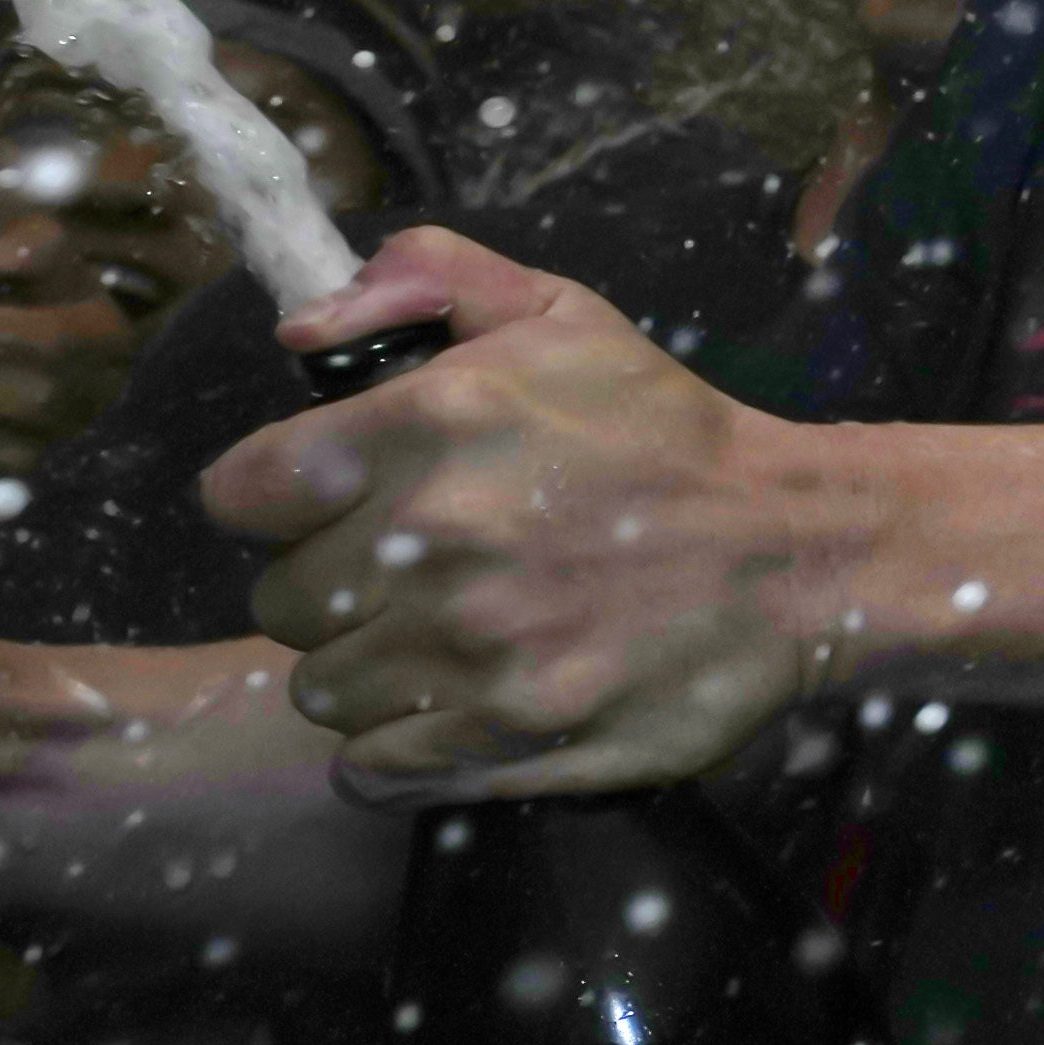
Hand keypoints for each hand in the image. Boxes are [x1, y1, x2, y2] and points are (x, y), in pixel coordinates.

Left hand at [216, 233, 870, 794]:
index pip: (240, 493)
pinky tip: (462, 704)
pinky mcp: (505, 735)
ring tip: (448, 640)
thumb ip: (428, 278)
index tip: (334, 504)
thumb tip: (300, 328)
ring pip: (321, 689)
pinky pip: (371, 766)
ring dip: (370, 669)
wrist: (803, 553)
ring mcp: (469, 647)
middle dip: (338, 585)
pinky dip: (402, 747)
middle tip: (417, 573)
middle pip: (280, 600)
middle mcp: (435, 537)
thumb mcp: (564, 317)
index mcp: (432, 423)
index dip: (279, 500)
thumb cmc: (671, 438)